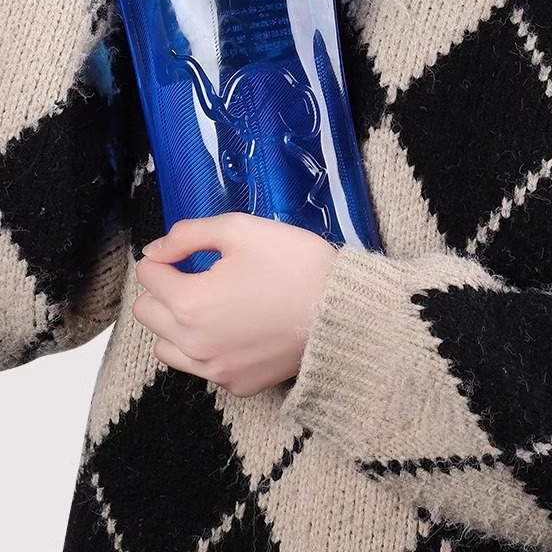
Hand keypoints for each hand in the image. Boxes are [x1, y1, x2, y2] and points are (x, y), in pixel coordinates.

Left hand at [132, 213, 338, 397]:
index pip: (147, 274)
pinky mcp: (236, 385)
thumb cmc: (294, 265)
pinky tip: (234, 330)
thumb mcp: (241, 229)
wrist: (341, 312)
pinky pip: (200, 368)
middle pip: (146, 313)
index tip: (189, 252)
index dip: (166, 255)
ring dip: (175, 323)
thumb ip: (188, 234)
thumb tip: (156, 250)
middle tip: (197, 275)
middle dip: (164, 289)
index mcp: (190, 301)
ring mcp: (214, 370)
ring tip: (211, 305)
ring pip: (164, 347)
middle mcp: (193, 343)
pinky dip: (206, 349)